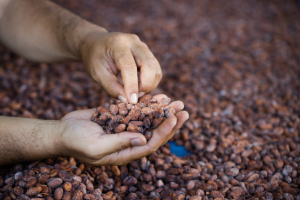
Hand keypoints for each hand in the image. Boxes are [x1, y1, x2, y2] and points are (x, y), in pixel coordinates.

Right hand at [57, 94, 188, 165]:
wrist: (62, 130)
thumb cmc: (75, 141)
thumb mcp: (96, 146)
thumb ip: (119, 143)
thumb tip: (144, 140)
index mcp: (125, 153)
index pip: (151, 144)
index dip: (164, 132)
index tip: (174, 118)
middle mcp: (128, 142)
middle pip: (154, 132)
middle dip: (170, 122)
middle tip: (184, 110)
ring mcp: (124, 129)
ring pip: (148, 120)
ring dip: (161, 111)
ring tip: (175, 101)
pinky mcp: (119, 117)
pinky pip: (136, 111)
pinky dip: (146, 104)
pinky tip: (156, 95)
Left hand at [80, 32, 161, 103]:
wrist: (94, 42)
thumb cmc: (93, 58)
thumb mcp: (97, 73)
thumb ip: (111, 87)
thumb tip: (127, 100)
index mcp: (117, 43)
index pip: (129, 66)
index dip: (132, 85)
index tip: (132, 101)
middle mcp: (133, 41)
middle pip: (149, 63)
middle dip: (146, 84)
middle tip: (135, 96)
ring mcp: (142, 45)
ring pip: (155, 67)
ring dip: (150, 83)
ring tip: (136, 92)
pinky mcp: (146, 52)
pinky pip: (155, 68)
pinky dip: (151, 80)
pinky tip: (139, 86)